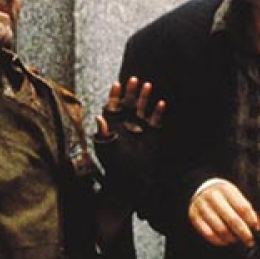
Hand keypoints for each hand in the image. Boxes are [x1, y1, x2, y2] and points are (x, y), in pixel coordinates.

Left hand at [94, 77, 165, 202]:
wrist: (130, 179)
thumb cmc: (114, 164)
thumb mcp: (106, 148)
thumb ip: (102, 133)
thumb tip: (98, 117)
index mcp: (113, 125)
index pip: (113, 106)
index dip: (114, 95)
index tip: (117, 84)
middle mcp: (126, 124)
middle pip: (128, 103)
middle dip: (131, 91)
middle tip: (134, 79)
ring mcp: (139, 128)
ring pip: (142, 108)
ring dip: (145, 97)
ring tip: (148, 85)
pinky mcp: (151, 134)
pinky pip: (156, 120)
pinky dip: (158, 112)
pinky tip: (161, 103)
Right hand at [188, 180, 259, 246]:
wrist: (200, 188)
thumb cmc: (221, 194)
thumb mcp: (235, 195)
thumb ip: (248, 209)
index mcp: (226, 190)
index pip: (243, 208)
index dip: (252, 221)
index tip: (256, 228)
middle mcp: (213, 197)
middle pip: (233, 220)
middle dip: (244, 234)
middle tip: (250, 240)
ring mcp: (202, 207)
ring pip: (221, 229)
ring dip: (232, 238)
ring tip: (237, 239)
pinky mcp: (194, 217)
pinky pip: (208, 234)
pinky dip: (219, 241)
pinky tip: (225, 240)